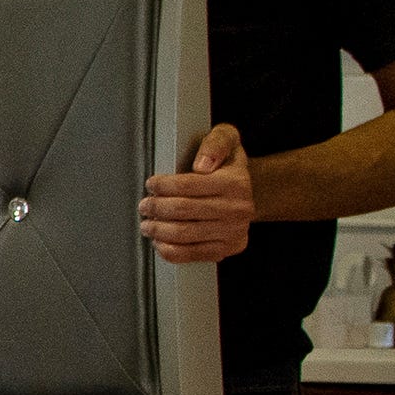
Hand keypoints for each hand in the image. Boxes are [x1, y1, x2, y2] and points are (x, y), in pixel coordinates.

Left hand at [141, 122, 255, 265]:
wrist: (250, 191)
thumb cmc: (228, 164)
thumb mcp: (227, 139)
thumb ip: (216, 143)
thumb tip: (202, 165)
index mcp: (236, 182)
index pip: (189, 185)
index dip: (163, 185)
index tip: (151, 184)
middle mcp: (238, 209)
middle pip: (183, 211)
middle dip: (156, 208)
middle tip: (144, 206)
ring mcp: (234, 231)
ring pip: (184, 234)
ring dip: (158, 230)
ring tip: (147, 224)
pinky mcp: (228, 248)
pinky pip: (192, 255)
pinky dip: (170, 250)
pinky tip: (159, 241)